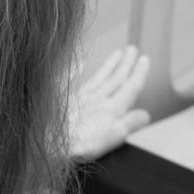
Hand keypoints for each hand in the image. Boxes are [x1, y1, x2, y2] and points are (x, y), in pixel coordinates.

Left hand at [68, 46, 150, 160]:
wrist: (47, 141)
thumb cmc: (79, 144)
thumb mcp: (111, 138)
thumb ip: (129, 124)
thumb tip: (145, 115)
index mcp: (111, 109)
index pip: (129, 87)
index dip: (138, 73)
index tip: (145, 59)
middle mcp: (97, 99)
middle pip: (115, 78)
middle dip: (126, 64)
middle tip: (133, 49)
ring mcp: (80, 98)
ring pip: (99, 77)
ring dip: (109, 65)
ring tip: (117, 52)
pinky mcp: (64, 99)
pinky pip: (71, 79)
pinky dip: (76, 70)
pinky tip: (80, 63)